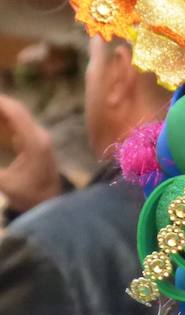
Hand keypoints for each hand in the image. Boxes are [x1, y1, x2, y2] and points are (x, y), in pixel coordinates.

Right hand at [0, 94, 62, 212]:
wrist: (51, 205)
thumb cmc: (29, 197)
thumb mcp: (4, 184)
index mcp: (35, 143)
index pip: (15, 113)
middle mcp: (40, 137)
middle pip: (17, 110)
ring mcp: (40, 139)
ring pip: (19, 115)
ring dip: (1, 109)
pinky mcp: (37, 143)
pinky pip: (20, 124)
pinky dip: (5, 118)